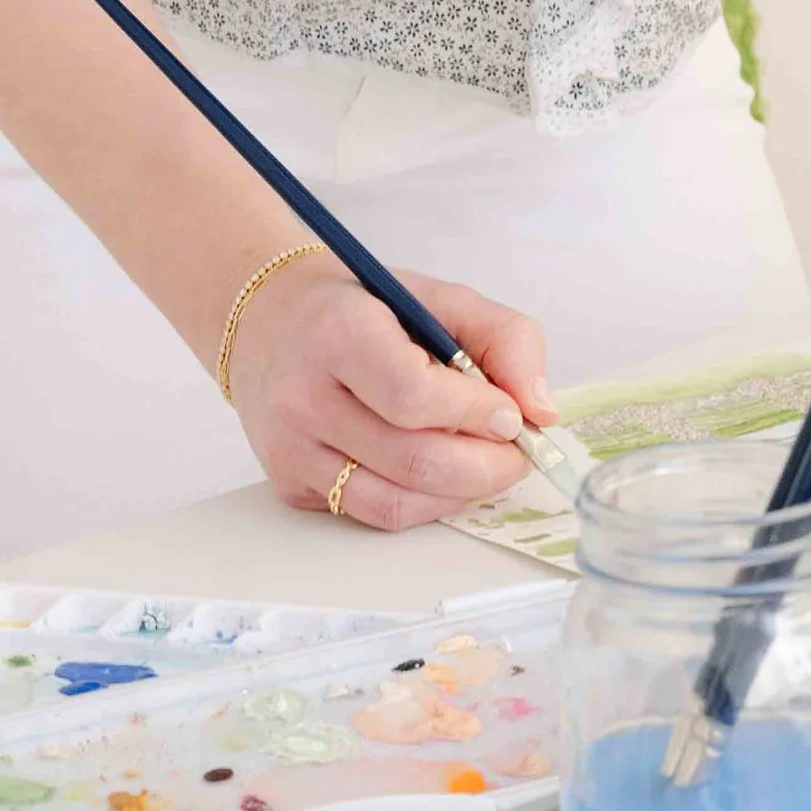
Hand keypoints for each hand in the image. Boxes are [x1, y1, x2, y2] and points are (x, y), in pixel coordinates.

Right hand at [228, 257, 557, 531]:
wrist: (269, 320)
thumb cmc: (362, 308)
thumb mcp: (437, 296)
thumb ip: (504, 337)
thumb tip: (540, 409)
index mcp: (338, 333)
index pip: (413, 395)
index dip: (474, 413)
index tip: (511, 414)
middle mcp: (303, 396)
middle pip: (411, 459)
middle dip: (484, 466)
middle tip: (517, 453)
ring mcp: (290, 448)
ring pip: (393, 502)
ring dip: (459, 494)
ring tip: (486, 468)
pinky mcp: (290, 484)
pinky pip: (371, 514)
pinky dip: (422, 504)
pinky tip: (441, 476)